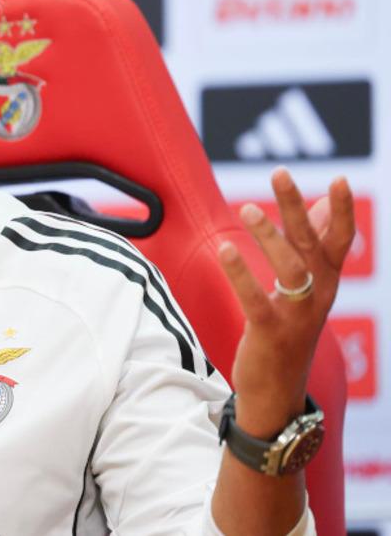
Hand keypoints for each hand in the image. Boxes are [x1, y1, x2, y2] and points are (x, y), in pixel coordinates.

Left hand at [217, 168, 354, 436]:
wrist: (277, 392)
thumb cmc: (288, 333)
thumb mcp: (306, 290)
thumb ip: (313, 249)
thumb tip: (321, 206)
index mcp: (328, 283)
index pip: (340, 242)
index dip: (340, 212)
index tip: (337, 179)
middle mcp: (319, 297)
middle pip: (313, 245)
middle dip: (298, 208)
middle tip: (279, 173)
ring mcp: (297, 316)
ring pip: (291, 268)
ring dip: (269, 236)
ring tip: (247, 207)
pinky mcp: (271, 333)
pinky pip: (257, 299)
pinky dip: (241, 273)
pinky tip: (224, 249)